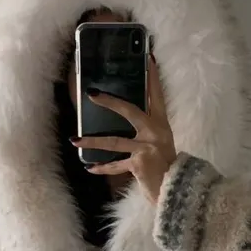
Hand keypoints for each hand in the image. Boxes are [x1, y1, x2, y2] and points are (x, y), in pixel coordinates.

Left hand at [72, 57, 176, 204]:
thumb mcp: (161, 145)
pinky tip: (90, 168)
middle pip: (129, 110)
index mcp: (162, 125)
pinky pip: (115, 164)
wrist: (176, 191)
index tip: (149, 58)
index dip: (152, 77)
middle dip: (109, 102)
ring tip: (75, 141)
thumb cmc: (167, 168)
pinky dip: (102, 168)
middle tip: (92, 94)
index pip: (157, 96)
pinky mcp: (139, 162)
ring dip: (92, 142)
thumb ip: (147, 133)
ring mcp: (147, 146)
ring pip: (114, 140)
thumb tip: (127, 125)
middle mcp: (156, 132)